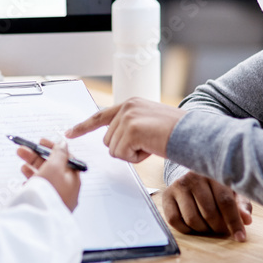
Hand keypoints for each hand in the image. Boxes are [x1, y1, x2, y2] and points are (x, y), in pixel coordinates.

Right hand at [17, 138, 81, 210]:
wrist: (40, 221)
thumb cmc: (50, 194)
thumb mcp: (54, 167)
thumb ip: (59, 153)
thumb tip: (63, 143)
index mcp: (73, 179)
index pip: (65, 158)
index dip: (52, 148)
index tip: (40, 142)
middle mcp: (67, 189)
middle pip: (52, 167)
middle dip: (37, 157)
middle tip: (23, 150)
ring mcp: (56, 198)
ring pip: (45, 178)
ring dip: (32, 169)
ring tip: (22, 165)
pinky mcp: (46, 206)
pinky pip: (39, 191)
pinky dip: (32, 183)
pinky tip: (25, 183)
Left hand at [65, 98, 183, 163]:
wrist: (194, 134)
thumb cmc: (176, 133)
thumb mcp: (149, 123)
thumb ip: (130, 127)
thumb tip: (113, 144)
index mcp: (131, 104)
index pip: (100, 115)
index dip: (83, 126)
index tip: (68, 133)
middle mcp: (127, 107)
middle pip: (108, 141)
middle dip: (125, 149)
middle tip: (148, 144)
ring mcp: (128, 117)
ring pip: (114, 150)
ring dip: (131, 154)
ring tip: (152, 144)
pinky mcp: (131, 130)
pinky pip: (122, 155)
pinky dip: (136, 158)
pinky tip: (152, 148)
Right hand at [162, 171, 252, 240]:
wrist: (189, 173)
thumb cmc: (216, 185)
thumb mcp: (232, 191)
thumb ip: (241, 205)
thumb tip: (246, 220)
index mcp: (213, 173)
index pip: (225, 201)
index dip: (234, 222)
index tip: (240, 237)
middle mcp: (193, 177)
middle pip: (209, 213)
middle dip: (219, 227)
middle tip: (223, 229)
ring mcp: (178, 186)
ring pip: (192, 219)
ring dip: (204, 230)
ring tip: (210, 227)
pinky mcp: (166, 196)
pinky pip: (175, 221)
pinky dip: (187, 229)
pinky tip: (195, 226)